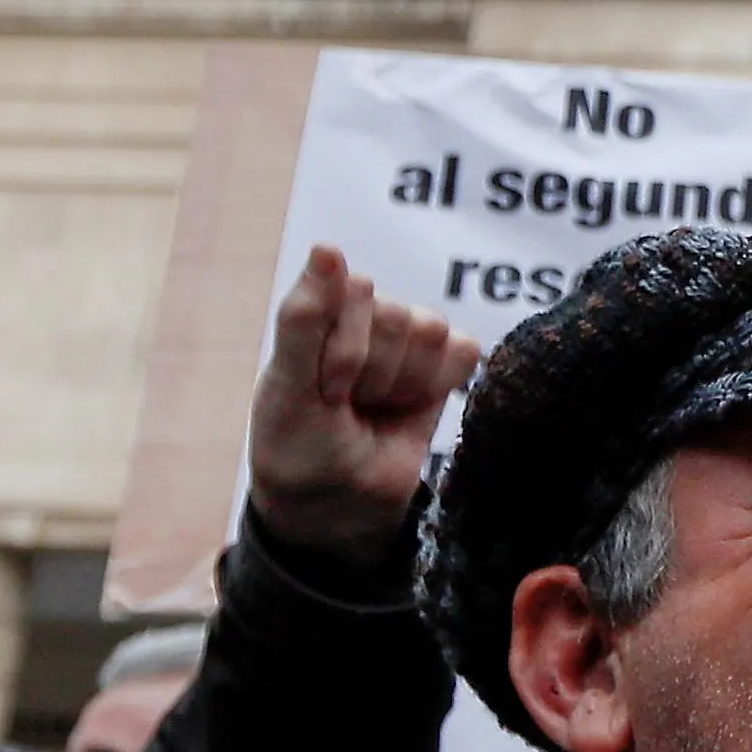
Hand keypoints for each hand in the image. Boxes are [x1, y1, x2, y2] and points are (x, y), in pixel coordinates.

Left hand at [243, 249, 484, 573]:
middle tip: (346, 403)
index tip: (321, 389)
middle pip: (396, 316)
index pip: (355, 294)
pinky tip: (408, 406)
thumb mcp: (287, 387)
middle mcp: (366, 313)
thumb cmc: (296, 444)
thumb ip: (305, 318)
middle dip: (372, 373)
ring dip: (403, 383)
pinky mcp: (443, 366)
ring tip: (373, 408)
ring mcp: (406, 338)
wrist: (333, 505)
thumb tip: (327, 246)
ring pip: (431, 332)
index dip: (342, 352)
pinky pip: (464, 350)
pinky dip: (440, 384)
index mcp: (322, 305)